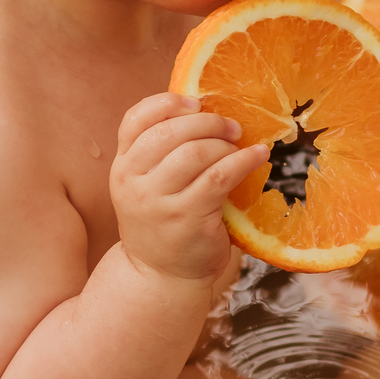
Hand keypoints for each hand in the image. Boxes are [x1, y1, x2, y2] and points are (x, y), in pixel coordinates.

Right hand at [111, 93, 267, 284]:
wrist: (160, 276)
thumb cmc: (163, 222)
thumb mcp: (147, 185)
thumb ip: (162, 152)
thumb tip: (204, 108)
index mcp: (122, 166)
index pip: (135, 119)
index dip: (167, 103)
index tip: (196, 103)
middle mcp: (133, 181)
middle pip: (169, 131)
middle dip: (207, 122)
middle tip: (230, 127)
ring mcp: (159, 201)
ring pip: (196, 152)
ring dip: (225, 143)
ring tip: (239, 146)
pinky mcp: (187, 218)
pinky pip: (219, 176)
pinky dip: (243, 160)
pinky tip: (257, 157)